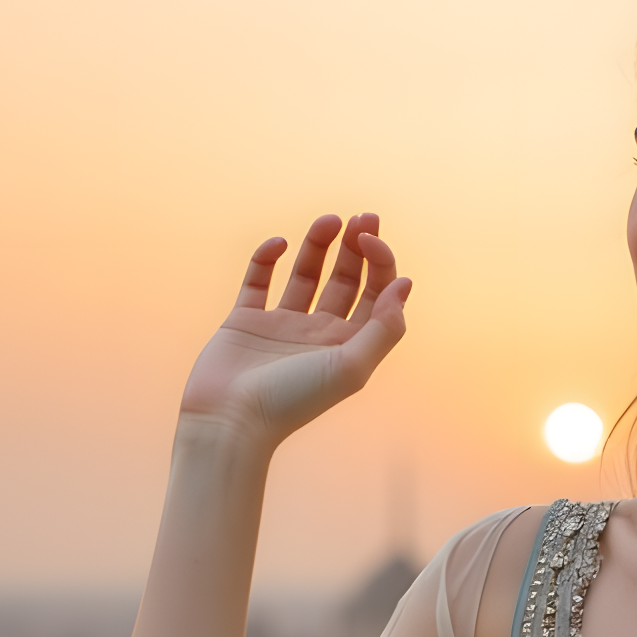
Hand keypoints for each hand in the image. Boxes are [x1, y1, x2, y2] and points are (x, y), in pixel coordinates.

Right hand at [179, 213, 410, 447]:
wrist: (229, 421)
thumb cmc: (293, 400)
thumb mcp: (351, 367)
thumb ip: (384, 328)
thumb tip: (406, 284)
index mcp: (349, 346)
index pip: (376, 295)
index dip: (380, 263)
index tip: (369, 238)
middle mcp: (319, 334)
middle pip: (346, 280)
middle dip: (356, 247)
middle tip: (362, 216)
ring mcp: (281, 326)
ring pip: (306, 275)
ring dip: (318, 246)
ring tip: (328, 219)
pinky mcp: (244, 320)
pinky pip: (258, 280)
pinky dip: (267, 258)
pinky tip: (279, 244)